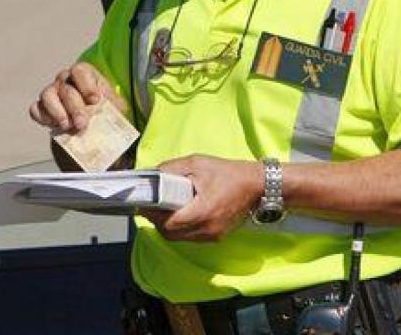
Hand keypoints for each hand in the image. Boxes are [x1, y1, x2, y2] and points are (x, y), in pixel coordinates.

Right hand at [29, 62, 125, 132]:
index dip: (87, 85)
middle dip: (74, 108)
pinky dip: (43, 118)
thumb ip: (115, 107)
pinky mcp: (42, 108)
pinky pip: (36, 110)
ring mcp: (52, 93)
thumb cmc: (105, 110)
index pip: (80, 71)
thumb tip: (115, 112)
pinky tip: (55, 127)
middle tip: (82, 124)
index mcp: (84, 74)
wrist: (93, 124)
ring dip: (57, 112)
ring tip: (67, 126)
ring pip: (47, 95)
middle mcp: (65, 80)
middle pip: (66, 88)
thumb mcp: (115, 106)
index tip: (95, 100)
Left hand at [140, 154, 263, 242]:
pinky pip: (191, 237)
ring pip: (179, 238)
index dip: (152, 215)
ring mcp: (213, 235)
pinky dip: (181, 229)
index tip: (144, 205)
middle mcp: (207, 228)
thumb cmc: (227, 173)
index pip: (168, 223)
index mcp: (202, 211)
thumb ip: (171, 168)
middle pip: (170, 234)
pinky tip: (181, 213)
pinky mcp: (216, 237)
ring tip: (165, 209)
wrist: (257, 185)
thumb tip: (151, 174)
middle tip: (152, 207)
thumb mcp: (197, 163)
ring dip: (168, 226)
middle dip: (157, 221)